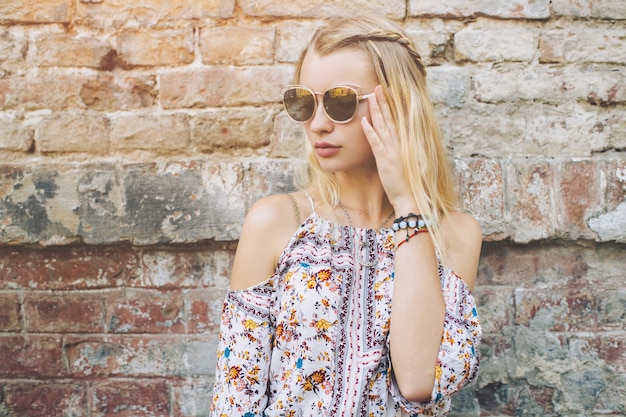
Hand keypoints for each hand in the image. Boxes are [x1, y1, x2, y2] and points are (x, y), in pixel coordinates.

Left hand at [361, 86, 414, 209]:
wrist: (410, 198)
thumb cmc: (407, 183)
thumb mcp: (403, 163)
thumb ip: (398, 151)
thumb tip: (394, 143)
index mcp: (403, 144)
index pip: (397, 120)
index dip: (391, 106)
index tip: (386, 93)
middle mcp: (399, 144)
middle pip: (390, 118)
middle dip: (384, 102)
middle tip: (378, 87)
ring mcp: (393, 151)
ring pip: (383, 126)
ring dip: (377, 110)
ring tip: (370, 96)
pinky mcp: (386, 160)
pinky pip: (376, 143)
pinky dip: (370, 131)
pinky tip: (364, 121)